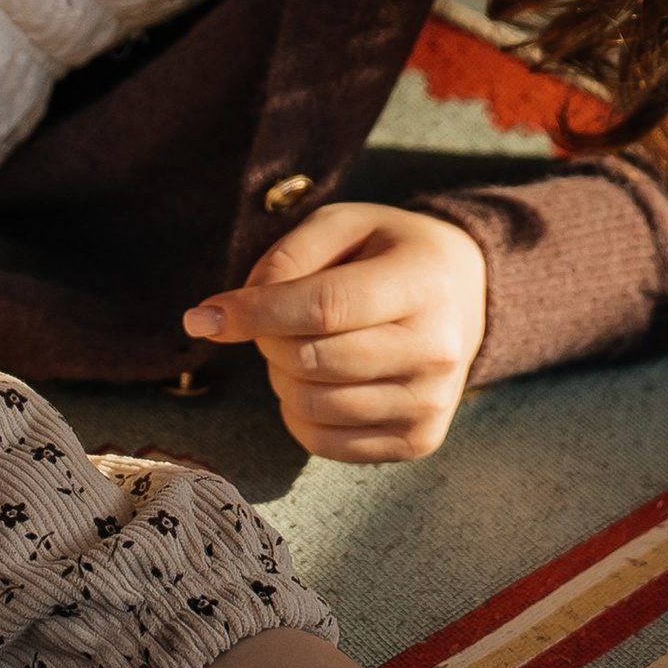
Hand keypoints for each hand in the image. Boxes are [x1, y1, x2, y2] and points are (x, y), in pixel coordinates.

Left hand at [182, 203, 487, 464]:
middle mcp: (435, 348)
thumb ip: (285, 258)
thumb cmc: (388, 253)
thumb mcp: (343, 224)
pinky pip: (325, 443)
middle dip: (267, 340)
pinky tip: (316, 381)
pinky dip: (299, 414)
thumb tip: (224, 316)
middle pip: (312, 360)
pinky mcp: (419, 439)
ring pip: (312, 405)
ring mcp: (431, 401)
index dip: (257, 313)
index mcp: (421, 281)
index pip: (325, 307)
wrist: (464, 295)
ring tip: (300, 346)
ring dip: (281, 376)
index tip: (203, 316)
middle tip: (270, 320)